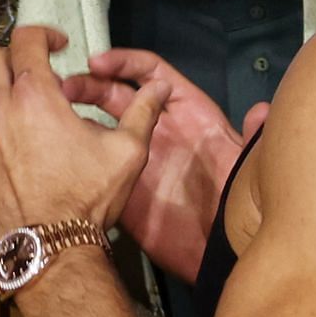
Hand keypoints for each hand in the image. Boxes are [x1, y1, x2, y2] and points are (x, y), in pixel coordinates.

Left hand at [0, 26, 169, 242]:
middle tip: (35, 72)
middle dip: (13, 57)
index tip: (59, 45)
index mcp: (35, 94)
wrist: (49, 250)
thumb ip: (142, 113)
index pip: (25, 39)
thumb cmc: (88, 197)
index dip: (44, 34)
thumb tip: (161, 88)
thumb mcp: (128, 152)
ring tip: (19, 109)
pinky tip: (7, 146)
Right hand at [65, 48, 267, 284]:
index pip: (152, 73)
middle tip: (65, 87)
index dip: (125, 62)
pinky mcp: (121, 183)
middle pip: (117, 93)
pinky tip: (56, 145)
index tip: (99, 62)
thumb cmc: (235, 206)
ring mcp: (138, 156)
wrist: (218, 255)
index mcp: (189, 114)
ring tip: (52, 111)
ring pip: (100, 122)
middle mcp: (160, 129)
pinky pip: (94, 159)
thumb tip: (263, 112)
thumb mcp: (248, 167)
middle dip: (89, 84)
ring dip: (76, 113)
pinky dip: (75, 148)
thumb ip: (253, 138)